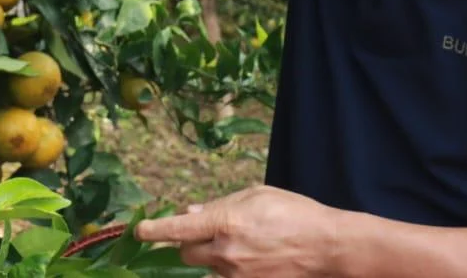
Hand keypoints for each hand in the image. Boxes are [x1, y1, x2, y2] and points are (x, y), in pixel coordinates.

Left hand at [134, 185, 340, 277]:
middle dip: (188, 244)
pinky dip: (226, 270)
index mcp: (226, 221)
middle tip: (205, 233)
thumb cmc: (295, 213)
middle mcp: (226, 251)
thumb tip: (191, 213)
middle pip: (186, 253)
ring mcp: (236, 275)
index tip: (140, 230)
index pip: (178, 230)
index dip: (155, 230)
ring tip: (238, 245)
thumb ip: (220, 204)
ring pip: (205, 269)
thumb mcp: (257, 195)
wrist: (327, 247)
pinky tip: (247, 258)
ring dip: (211, 257)